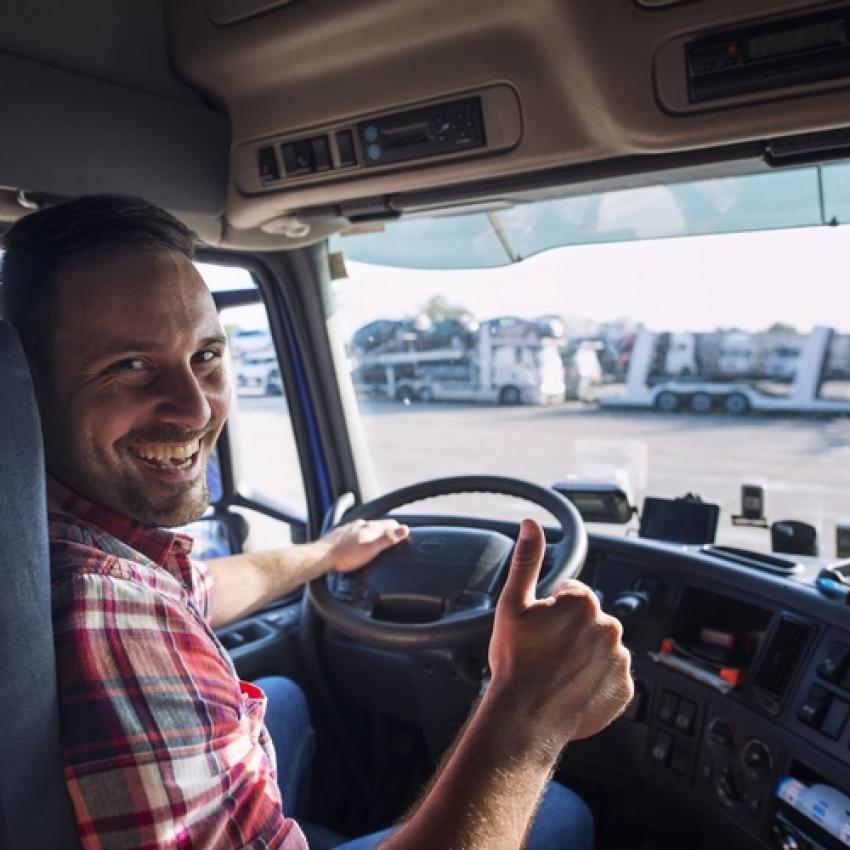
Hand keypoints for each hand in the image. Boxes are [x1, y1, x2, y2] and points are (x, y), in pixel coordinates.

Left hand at [320, 518, 408, 573]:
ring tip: (377, 541)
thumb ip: (388, 539)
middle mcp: (360, 525)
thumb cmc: (345, 555)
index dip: (399, 529)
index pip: (390, 524)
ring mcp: (349, 529)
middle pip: (378, 525)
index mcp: (369, 527)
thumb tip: (405, 529)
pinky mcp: (340, 535)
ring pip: (365, 528)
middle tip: (393, 538)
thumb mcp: (371, 549)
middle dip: (386, 531)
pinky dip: (360, 537)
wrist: (321, 557)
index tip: (404, 534)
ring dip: (373, 533)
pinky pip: (354, 533)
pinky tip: (357, 544)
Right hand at [487, 518, 632, 746]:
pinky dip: (595, 679)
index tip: (539, 629)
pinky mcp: (624, 689)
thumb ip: (527, 560)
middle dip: (570, 630)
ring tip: (557, 671)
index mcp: (584, 602)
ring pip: (600, 647)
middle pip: (589, 620)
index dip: (551, 609)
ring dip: (584, 654)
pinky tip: (571, 686)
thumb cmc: (516, 661)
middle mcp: (610, 626)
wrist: (525, 716)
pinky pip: (611, 676)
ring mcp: (620, 660)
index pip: (572, 593)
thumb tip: (531, 524)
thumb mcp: (513, 604)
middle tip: (545, 650)